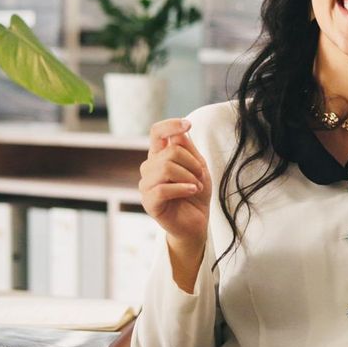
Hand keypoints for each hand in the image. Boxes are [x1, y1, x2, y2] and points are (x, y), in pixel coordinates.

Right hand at [140, 118, 210, 251]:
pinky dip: (182, 188)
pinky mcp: (149, 202)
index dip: (170, 125)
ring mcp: (147, 185)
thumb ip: (187, 149)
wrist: (197, 221)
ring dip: (188, 177)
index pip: (156, 132)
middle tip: (200, 176)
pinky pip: (163, 189)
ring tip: (196, 186)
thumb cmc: (195, 192)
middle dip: (192, 162)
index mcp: (159, 155)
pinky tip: (192, 191)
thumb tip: (179, 131)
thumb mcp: (197, 166)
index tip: (188, 124)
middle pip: (169, 151)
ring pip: (165, 168)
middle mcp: (149, 167)